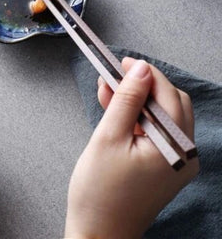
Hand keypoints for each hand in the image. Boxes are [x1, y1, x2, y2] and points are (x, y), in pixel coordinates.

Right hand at [65, 58, 198, 238]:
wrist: (98, 233)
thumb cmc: (99, 191)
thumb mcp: (108, 137)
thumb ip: (127, 99)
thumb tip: (139, 69)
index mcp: (176, 148)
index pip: (168, 95)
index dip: (145, 74)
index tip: (122, 62)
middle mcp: (185, 154)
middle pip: (169, 103)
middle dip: (141, 86)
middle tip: (113, 78)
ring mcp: (178, 161)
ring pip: (161, 115)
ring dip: (137, 100)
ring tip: (107, 93)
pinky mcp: (166, 165)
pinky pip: (156, 131)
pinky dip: (137, 118)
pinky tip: (115, 111)